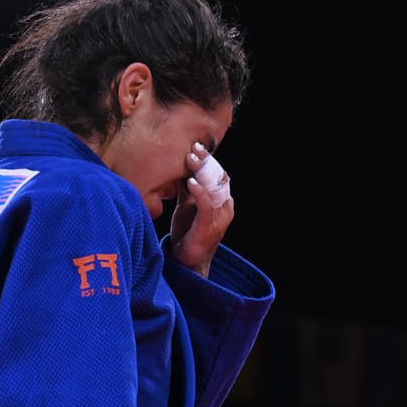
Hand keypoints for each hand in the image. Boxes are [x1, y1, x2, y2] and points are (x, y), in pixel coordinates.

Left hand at [169, 141, 232, 276]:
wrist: (187, 260)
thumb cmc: (188, 231)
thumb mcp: (187, 204)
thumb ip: (188, 188)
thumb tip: (181, 168)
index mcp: (221, 199)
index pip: (217, 174)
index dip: (208, 159)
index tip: (195, 146)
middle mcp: (225, 206)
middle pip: (218, 177)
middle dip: (207, 161)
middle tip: (195, 147)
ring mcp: (220, 217)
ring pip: (214, 188)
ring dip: (202, 172)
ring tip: (191, 158)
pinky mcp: (210, 226)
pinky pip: (207, 205)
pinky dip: (199, 192)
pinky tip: (190, 182)